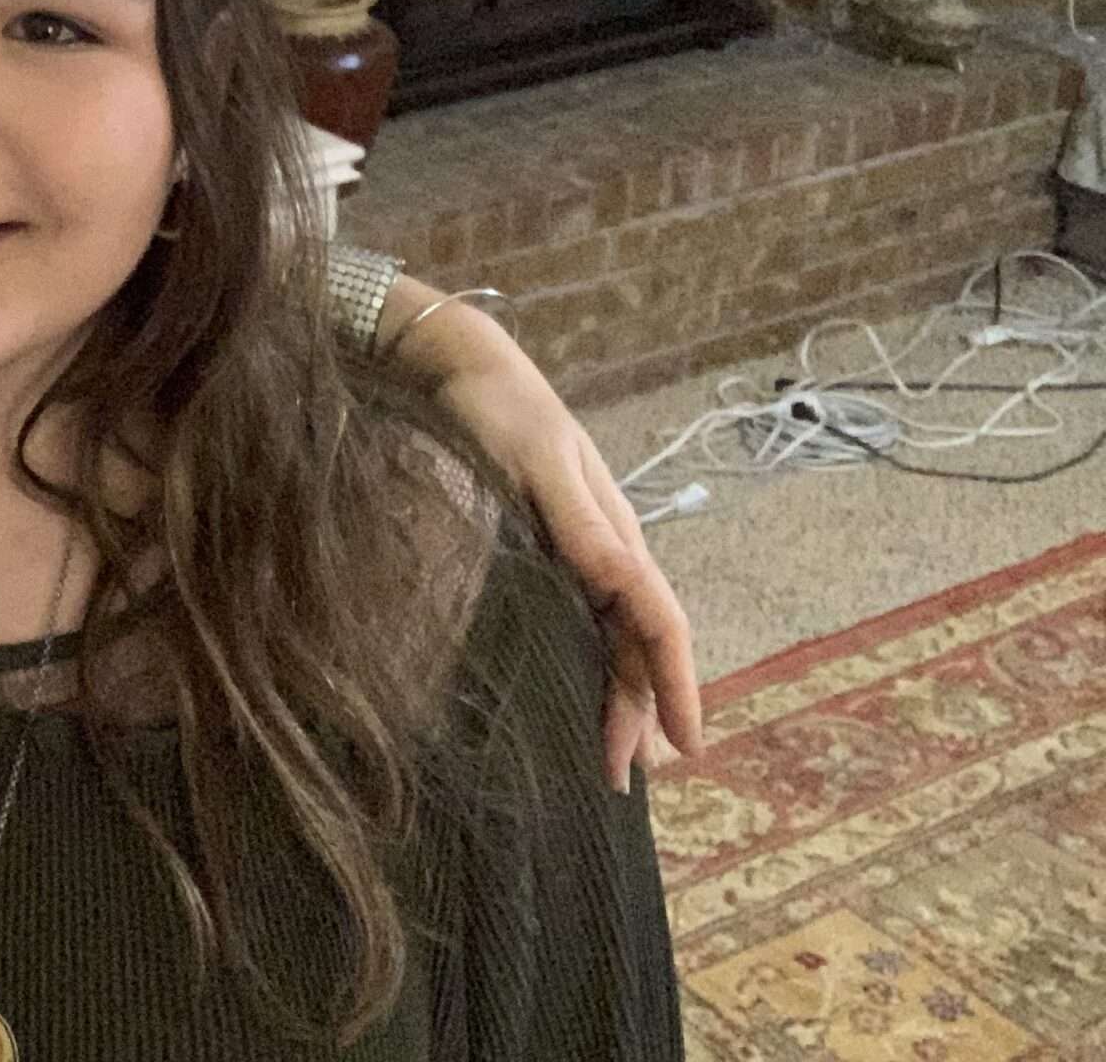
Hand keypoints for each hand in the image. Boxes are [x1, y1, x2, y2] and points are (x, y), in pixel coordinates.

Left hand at [383, 293, 702, 792]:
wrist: (466, 369)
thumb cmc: (499, 412)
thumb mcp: (539, 466)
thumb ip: (581, 524)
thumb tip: (621, 579)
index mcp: (616, 538)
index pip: (661, 625)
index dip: (677, 689)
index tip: (687, 749)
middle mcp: (607, 553)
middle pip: (637, 648)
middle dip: (640, 716)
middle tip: (621, 785)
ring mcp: (578, 555)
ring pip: (611, 642)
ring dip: (616, 700)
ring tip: (609, 761)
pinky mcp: (545, 552)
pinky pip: (579, 622)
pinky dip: (585, 666)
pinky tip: (568, 694)